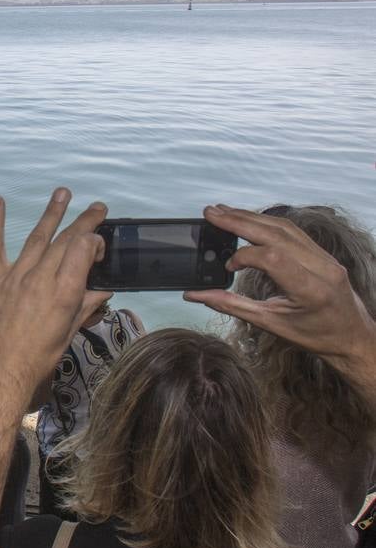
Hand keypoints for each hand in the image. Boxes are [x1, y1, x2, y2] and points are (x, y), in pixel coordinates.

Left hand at [0, 188, 107, 396]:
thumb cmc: (41, 356)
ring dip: (51, 213)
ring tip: (63, 193)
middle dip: (84, 222)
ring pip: (37, 237)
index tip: (100, 244)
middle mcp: (40, 279)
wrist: (3, 371)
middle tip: (97, 207)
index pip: (83, 250)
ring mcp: (16, 277)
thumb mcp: (71, 331)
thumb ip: (86, 305)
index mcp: (64, 292)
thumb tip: (102, 290)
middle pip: (65, 241)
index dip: (94, 241)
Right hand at [185, 204, 375, 370]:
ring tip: (224, 211)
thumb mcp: (270, 324)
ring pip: (285, 227)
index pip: (272, 258)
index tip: (228, 267)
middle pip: (276, 234)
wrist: (352, 336)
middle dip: (240, 220)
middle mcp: (322, 268)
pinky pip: (294, 231)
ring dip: (252, 217)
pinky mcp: (324, 253)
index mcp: (311, 290)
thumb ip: (231, 305)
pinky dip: (267, 223)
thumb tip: (195, 295)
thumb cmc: (314, 335)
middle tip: (211, 212)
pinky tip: (249, 219)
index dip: (243, 256)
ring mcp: (326, 258)